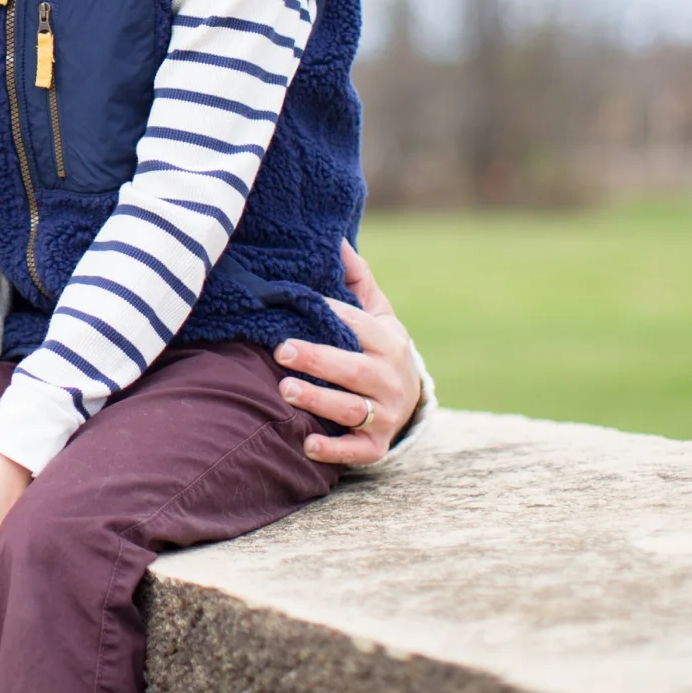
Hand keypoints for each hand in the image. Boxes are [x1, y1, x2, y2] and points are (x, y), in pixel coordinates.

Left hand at [273, 239, 422, 465]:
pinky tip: (306, 445)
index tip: (300, 304)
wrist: (411, 399)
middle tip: (280, 349)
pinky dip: (333, 450)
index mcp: (388, 341)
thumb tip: (335, 240)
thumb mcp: (377, 313)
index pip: (360, 327)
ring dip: (319, 401)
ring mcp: (385, 414)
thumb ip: (357, 280)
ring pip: (352, 410)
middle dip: (317, 360)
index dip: (332, 315)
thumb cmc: (379, 348)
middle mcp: (389, 379)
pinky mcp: (376, 445)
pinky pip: (356, 451)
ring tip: (285, 389)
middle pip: (353, 371)